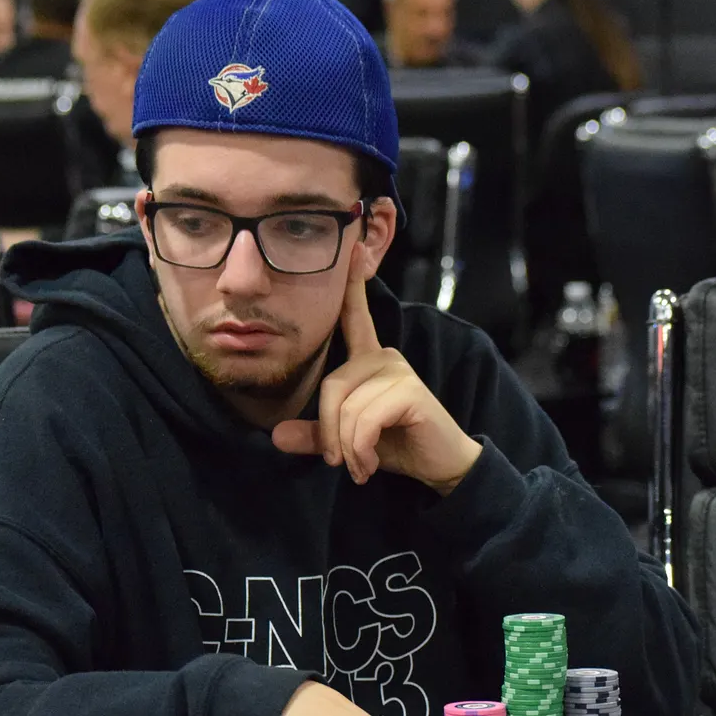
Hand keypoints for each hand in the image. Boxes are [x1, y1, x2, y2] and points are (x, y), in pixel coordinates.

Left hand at [271, 251, 480, 494]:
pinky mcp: (409, 390)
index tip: (354, 249)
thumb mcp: (349, 441)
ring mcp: (398, 369)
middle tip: (341, 464)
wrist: (439, 465)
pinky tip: (370, 463)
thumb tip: (275, 435)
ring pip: (347, 408)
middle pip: (332, 387)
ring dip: (348, 448)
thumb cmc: (396, 445)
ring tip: (360, 466)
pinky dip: (361, 448)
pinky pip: (365, 419)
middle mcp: (384, 356)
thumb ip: (316, 435)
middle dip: (330, 432)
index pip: (356, 317)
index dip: (353, 286)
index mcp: (369, 360)